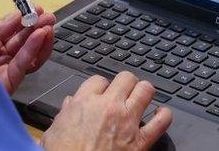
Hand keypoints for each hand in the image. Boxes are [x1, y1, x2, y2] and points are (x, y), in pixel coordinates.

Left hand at [0, 6, 55, 94]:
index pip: (11, 32)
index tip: (36, 9)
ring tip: (47, 26)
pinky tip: (40, 36)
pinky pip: (24, 64)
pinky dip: (34, 49)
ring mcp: (5, 70)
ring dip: (40, 39)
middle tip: (48, 17)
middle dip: (36, 28)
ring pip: (28, 53)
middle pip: (23, 42)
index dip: (24, 20)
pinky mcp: (10, 82)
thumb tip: (16, 16)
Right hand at [41, 72, 172, 150]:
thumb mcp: (54, 131)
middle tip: (125, 90)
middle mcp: (108, 107)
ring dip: (145, 92)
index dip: (101, 85)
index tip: (102, 92)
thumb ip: (64, 114)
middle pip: (126, 78)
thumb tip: (69, 105)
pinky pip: (161, 122)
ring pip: (145, 90)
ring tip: (143, 96)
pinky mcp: (141, 141)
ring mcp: (127, 122)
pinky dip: (164, 116)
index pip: (99, 79)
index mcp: (85, 102)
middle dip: (126, 83)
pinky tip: (161, 115)